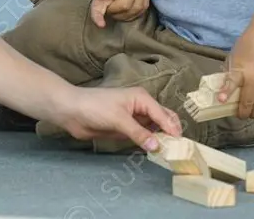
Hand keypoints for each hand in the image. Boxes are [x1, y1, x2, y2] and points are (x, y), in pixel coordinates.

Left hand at [53, 84, 182, 151]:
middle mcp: (141, 107)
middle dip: (171, 132)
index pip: (163, 115)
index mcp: (142, 98)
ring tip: (170, 154)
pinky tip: (155, 152)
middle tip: (179, 150)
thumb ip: (138, 133)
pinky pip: (143, 136)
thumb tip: (157, 146)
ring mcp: (134, 118)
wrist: (72, 111)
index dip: (172, 130)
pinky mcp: (126, 129)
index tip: (181, 145)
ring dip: (161, 139)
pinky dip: (150, 143)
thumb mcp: (119, 119)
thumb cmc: (95, 107)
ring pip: (154, 129)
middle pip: (163, 120)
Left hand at [218, 32, 253, 118]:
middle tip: (240, 116)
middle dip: (243, 112)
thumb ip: (229, 73)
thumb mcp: (233, 58)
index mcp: (241, 69)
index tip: (220, 100)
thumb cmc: (247, 47)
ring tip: (251, 116)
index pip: (231, 82)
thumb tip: (222, 89)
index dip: (226, 93)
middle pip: (249, 100)